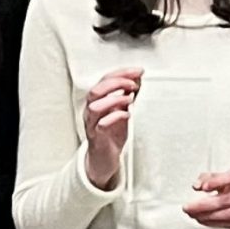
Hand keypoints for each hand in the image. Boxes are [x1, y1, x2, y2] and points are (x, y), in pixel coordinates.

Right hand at [84, 68, 141, 188]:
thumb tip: (138, 78)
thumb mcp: (122, 108)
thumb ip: (128, 94)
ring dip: (114, 99)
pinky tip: (127, 114)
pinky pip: (102, 125)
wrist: (105, 157)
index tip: (138, 71)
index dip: (122, 73)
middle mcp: (91, 110)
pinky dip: (116, 117)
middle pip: (96, 90)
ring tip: (130, 99)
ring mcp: (92, 124)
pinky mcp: (97, 137)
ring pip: (94, 106)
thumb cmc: (111, 133)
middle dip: (116, 83)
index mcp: (96, 100)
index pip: (105, 80)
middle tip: (133, 84)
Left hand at [183, 168, 229, 228]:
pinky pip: (228, 224)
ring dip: (205, 216)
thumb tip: (196, 185)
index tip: (202, 187)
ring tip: (192, 214)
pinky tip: (202, 220)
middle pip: (226, 200)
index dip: (218, 181)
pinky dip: (212, 223)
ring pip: (227, 214)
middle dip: (203, 205)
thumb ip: (211, 178)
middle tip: (187, 207)